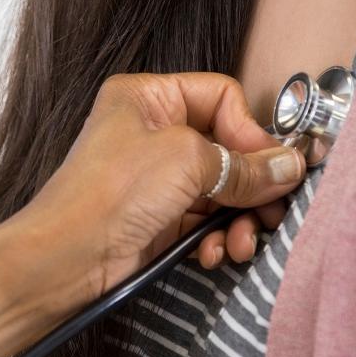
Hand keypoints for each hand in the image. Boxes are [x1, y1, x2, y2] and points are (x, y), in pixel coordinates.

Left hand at [0, 71, 304, 356]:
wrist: (66, 260)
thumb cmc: (108, 195)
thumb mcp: (187, 163)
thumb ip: (244, 164)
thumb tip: (289, 165)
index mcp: (148, 97)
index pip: (221, 96)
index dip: (249, 130)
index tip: (271, 164)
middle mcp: (151, 131)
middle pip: (226, 146)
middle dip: (251, 183)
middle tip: (272, 210)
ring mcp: (155, 176)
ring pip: (220, 188)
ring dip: (237, 217)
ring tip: (241, 242)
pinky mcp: (157, 216)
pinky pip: (204, 219)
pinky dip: (216, 236)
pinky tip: (216, 253)